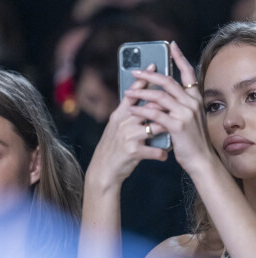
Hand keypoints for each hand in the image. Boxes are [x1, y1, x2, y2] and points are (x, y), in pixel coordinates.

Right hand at [86, 65, 167, 189]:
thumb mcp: (116, 127)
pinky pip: (155, 150)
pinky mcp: (133, 151)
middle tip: (177, 105)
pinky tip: (164, 155)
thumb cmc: (113, 147)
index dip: (144, 79)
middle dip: (165, 106)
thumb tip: (144, 104)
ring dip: (167, 131)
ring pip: (157, 126)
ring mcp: (128, 136)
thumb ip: (128, 114)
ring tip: (174, 134)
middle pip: (149, 107)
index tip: (155, 64)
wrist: (103, 169)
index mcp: (119, 114)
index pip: (133, 93)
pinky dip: (161, 153)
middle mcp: (123, 122)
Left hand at [125, 41, 213, 174]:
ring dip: (142, 92)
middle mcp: (192, 102)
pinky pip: (155, 113)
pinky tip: (131, 109)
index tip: (171, 46)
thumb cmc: (190, 139)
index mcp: (195, 98)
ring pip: (160, 96)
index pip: (188, 72)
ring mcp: (186, 113)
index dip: (180, 58)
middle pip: (168, 81)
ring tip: (128, 92)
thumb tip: (158, 96)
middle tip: (136, 71)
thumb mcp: (188, 118)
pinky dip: (141, 110)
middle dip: (150, 75)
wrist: (200, 159)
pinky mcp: (178, 125)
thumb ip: (177, 105)